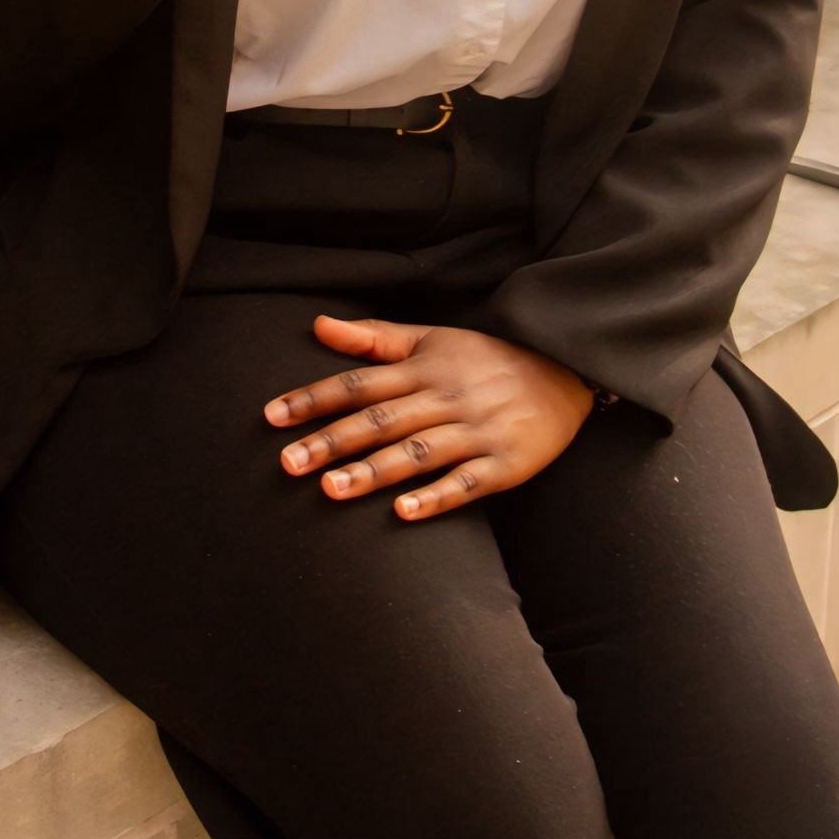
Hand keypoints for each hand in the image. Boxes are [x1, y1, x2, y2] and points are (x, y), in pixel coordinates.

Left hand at [265, 319, 594, 520]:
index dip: (314, 399)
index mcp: (424, 369)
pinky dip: (436, 497)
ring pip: (418, 453)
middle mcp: (446, 398)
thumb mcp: (433, 338)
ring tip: (331, 490)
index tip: (272, 417)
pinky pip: (467, 483)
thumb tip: (317, 325)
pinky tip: (403, 512)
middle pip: (380, 420)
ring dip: (373, 472)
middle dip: (331, 442)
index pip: (359, 383)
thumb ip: (375, 338)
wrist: (566, 371)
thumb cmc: (488, 359)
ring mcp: (476, 432)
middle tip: (287, 464)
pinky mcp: (505, 464)